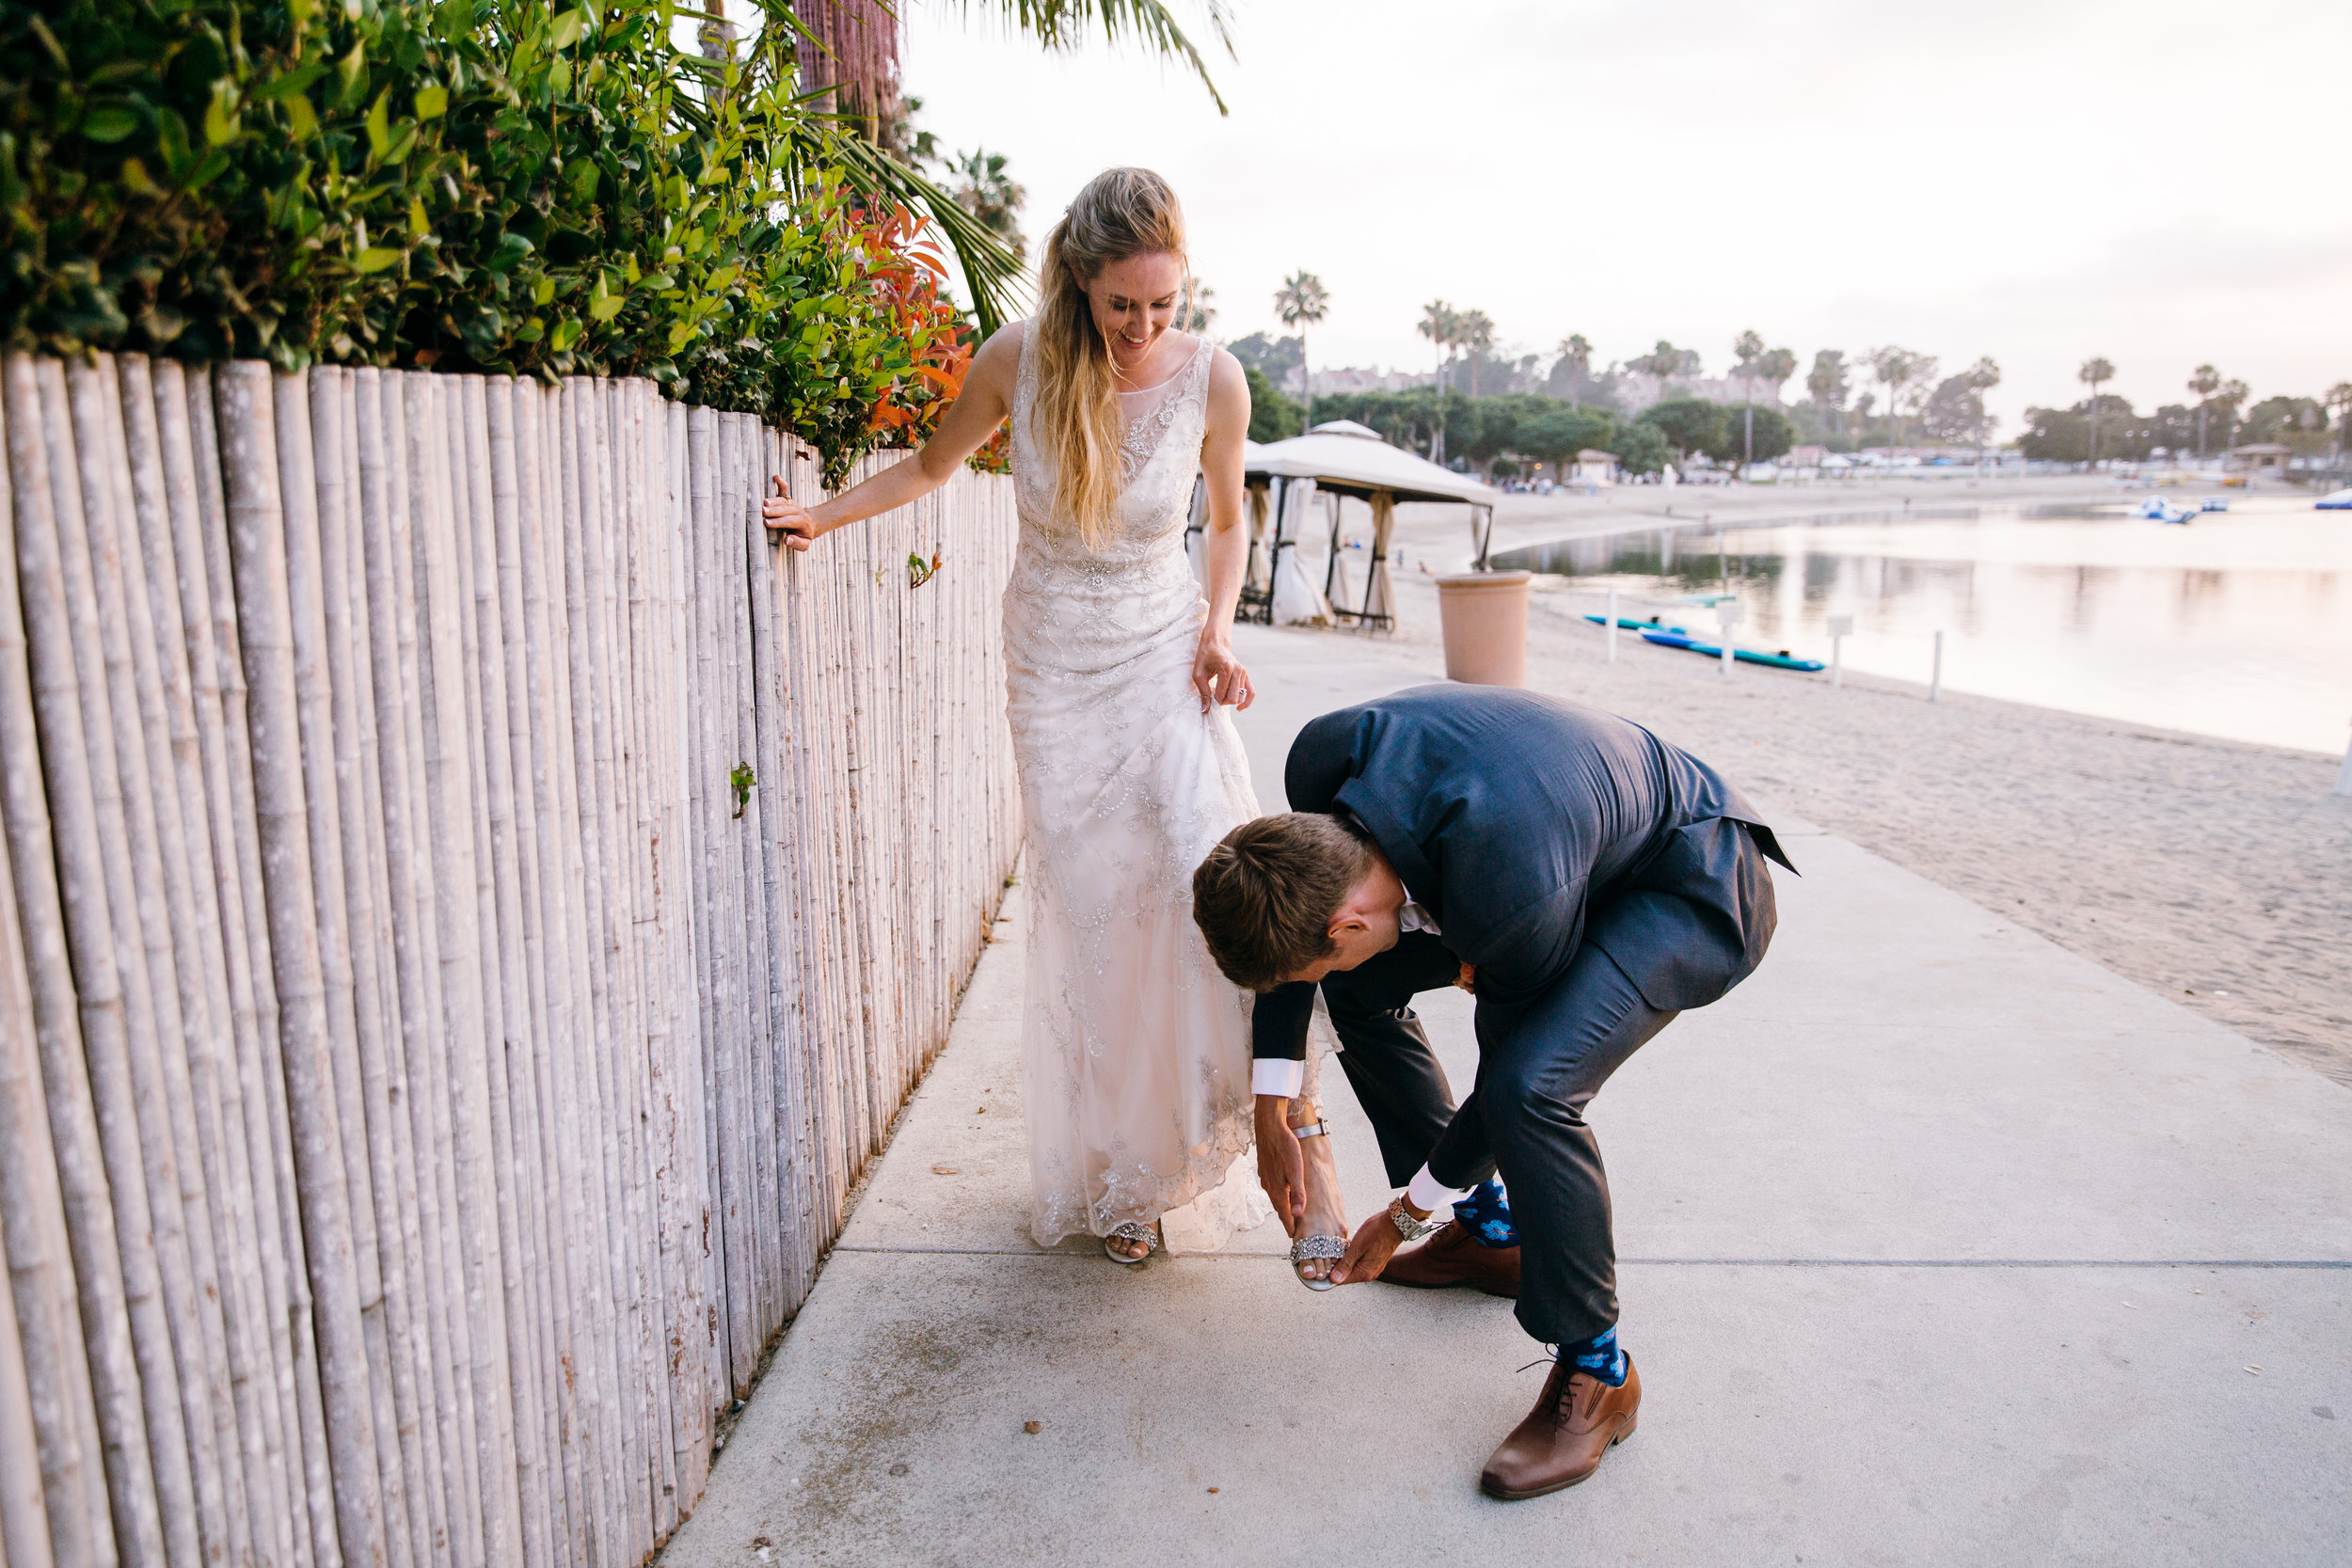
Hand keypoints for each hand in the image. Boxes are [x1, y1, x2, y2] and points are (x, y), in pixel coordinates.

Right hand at [761, 474, 822, 551]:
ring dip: (773, 501)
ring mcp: (793, 504)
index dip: (778, 522)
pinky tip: (776, 477)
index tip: (767, 523)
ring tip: (764, 502)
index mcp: (802, 522)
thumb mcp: (805, 544)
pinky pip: (784, 490)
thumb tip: (787, 539)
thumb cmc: (805, 535)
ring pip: (782, 501)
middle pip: (785, 510)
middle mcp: (797, 511)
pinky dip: (781, 483)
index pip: (789, 521)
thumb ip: (797, 543)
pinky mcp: (788, 499)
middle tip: (763, 512)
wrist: (812, 523)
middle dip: (774, 511)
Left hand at [1193, 634, 1252, 713]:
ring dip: (1230, 700)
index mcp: (1226, 668)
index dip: (1214, 700)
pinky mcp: (1246, 675)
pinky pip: (1251, 693)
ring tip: (1221, 695)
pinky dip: (1246, 702)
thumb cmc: (1204, 658)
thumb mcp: (1198, 674)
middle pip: (1234, 698)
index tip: (1208, 696)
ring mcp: (1243, 672)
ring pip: (1240, 697)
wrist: (1215, 644)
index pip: (1223, 694)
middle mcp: (1238, 670)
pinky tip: (1239, 709)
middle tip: (1214, 697)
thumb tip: (1205, 710)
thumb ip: (1203, 692)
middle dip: (1223, 702)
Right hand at [1253, 1095, 1305, 1235]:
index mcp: (1277, 1190)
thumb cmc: (1285, 1146)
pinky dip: (1279, 1194)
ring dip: (1283, 1207)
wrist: (1269, 1125)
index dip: (1291, 1227)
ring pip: (1275, 1197)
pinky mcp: (1265, 1170)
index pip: (1285, 1215)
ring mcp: (1265, 1178)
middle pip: (1279, 1208)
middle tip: (1294, 1230)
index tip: (1295, 1238)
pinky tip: (1283, 1191)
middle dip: (1287, 1219)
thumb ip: (1298, 1193)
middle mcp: (1269, 1187)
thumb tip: (1299, 1214)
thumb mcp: (1296, 1170)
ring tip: (1290, 1214)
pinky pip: (1273, 1187)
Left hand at [1330, 1196, 1424, 1285]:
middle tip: (1329, 1252)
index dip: (1330, 1273)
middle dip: (1336, 1265)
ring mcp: (1373, 1267)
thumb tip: (1334, 1280)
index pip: (1341, 1280)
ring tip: (1338, 1247)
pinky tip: (1347, 1246)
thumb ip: (1346, 1264)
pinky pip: (1358, 1262)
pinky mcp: (1374, 1261)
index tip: (1322, 1263)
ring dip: (1344, 1259)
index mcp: (1364, 1273)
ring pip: (1352, 1267)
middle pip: (1346, 1275)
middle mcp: (1369, 1274)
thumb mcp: (1357, 1246)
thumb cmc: (1377, 1232)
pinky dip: (1351, 1256)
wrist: (1396, 1223)